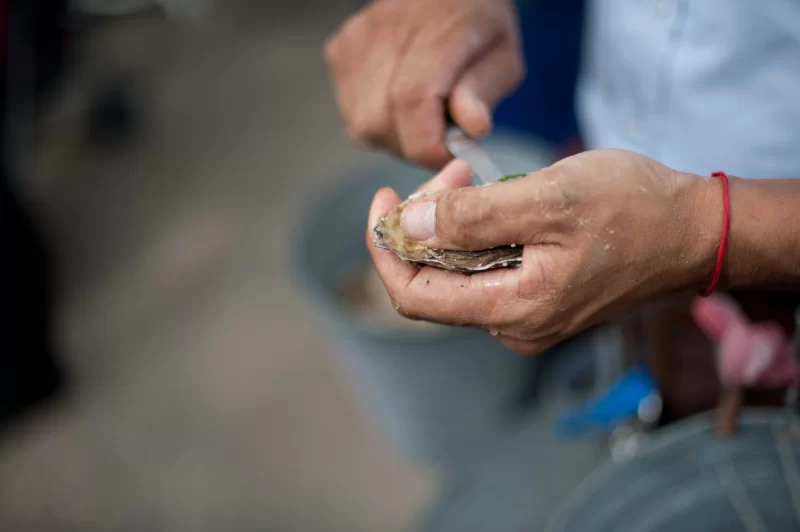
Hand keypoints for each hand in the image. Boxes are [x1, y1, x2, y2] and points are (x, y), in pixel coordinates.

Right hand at [325, 0, 523, 168]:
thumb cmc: (478, 28)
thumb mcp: (503, 59)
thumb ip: (484, 93)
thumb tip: (472, 128)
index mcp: (435, 31)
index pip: (412, 100)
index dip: (429, 145)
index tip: (450, 158)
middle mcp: (385, 32)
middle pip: (380, 122)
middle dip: (412, 147)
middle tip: (439, 139)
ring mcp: (355, 42)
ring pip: (362, 126)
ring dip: (394, 138)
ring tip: (421, 119)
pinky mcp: (339, 52)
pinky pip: (352, 114)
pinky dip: (378, 122)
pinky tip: (399, 104)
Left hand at [367, 149, 722, 353]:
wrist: (696, 232)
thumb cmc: (633, 210)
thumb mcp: (547, 199)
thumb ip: (472, 217)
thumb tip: (408, 228)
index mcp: (511, 310)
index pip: (413, 295)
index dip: (385, 247)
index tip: (384, 197)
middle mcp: (513, 327)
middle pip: (434, 281)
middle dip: (426, 222)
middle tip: (453, 171)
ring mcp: (527, 316)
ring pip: (459, 273)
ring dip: (453, 223)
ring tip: (474, 176)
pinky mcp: (541, 299)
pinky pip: (486, 270)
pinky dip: (478, 232)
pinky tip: (496, 200)